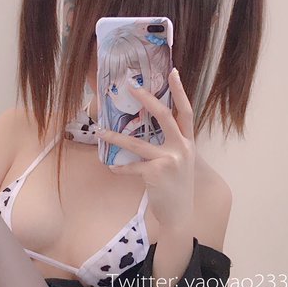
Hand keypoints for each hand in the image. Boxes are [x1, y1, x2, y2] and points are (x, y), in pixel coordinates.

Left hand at [96, 68, 195, 232]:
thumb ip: (172, 145)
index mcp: (188, 143)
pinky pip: (132, 167)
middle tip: (131, 86)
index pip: (186, 111)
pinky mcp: (156, 173)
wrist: (180, 214)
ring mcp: (170, 160)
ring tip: (99, 131)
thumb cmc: (176, 187)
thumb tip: (151, 129)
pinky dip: (120, 168)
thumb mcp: (181, 162)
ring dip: (115, 137)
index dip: (180, 91)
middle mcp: (182, 148)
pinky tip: (111, 167)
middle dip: (147, 99)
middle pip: (164, 116)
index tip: (173, 72)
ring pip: (137, 143)